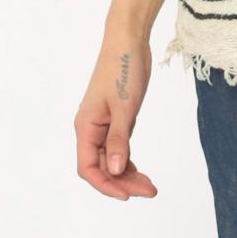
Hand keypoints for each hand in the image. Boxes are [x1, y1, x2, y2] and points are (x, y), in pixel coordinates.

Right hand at [76, 28, 159, 200]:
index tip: (128, 196)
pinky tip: (142, 172)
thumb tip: (113, 171)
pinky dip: (128, 162)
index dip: (105, 185)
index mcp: (85, 126)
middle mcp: (90, 129)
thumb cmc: (124, 69)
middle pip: (100, 167)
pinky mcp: (115, 120)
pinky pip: (117, 149)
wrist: (128, 42)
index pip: (88, 168)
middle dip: (122, 183)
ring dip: (127, 175)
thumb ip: (119, 140)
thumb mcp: (125, 107)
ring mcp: (102, 125)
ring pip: (109, 160)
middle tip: (150, 191)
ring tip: (150, 186)